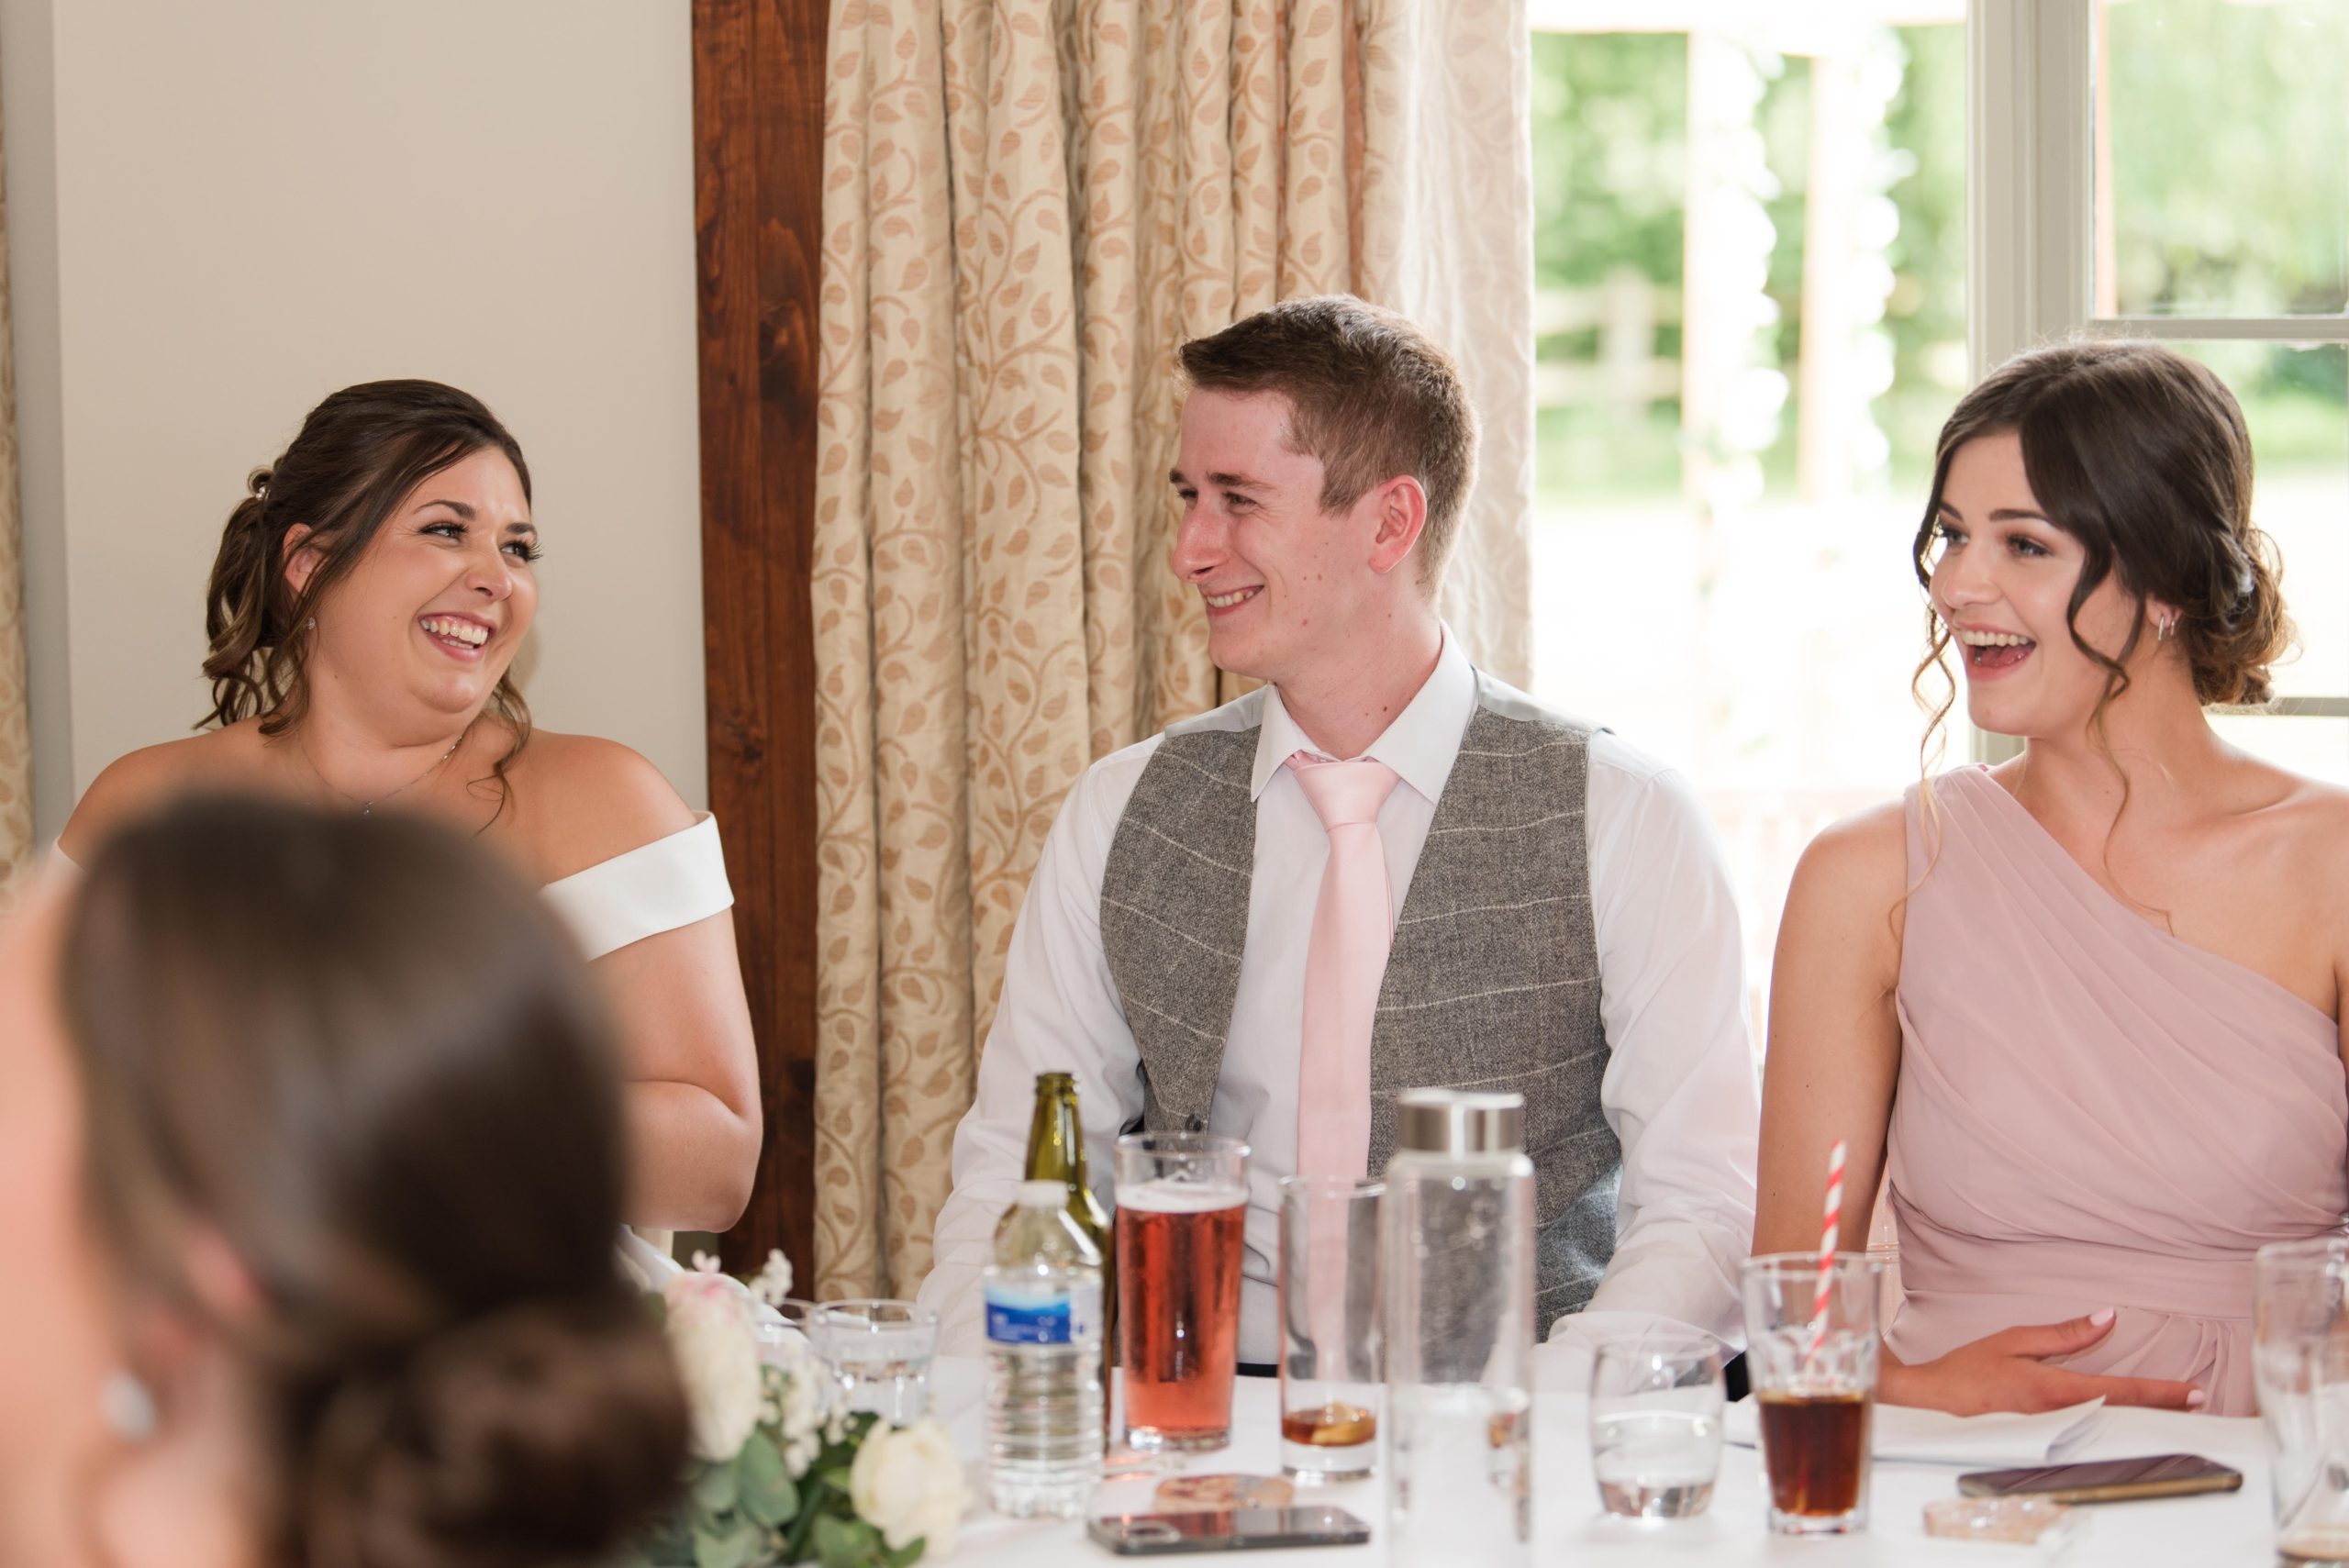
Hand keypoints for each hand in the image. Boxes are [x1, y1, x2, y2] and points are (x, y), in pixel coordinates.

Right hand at [1878, 1309, 2205, 1414]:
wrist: (1933, 1405)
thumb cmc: (1968, 1372)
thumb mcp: (2015, 1341)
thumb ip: (2065, 1333)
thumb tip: (2107, 1318)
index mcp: (2057, 1391)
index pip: (2122, 1391)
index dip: (2162, 1393)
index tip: (2193, 1393)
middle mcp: (2062, 1418)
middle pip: (2126, 1417)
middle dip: (2162, 1409)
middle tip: (2195, 1401)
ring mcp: (2056, 1436)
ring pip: (2111, 1429)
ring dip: (2142, 1419)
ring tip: (2171, 1408)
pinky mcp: (2047, 1443)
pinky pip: (2090, 1435)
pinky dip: (2115, 1427)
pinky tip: (2126, 1422)